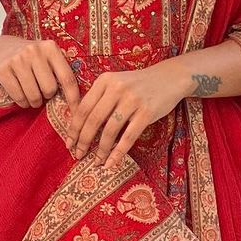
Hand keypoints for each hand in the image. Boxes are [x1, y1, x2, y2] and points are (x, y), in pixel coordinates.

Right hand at [0, 36, 81, 112]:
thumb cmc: (31, 58)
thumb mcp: (47, 57)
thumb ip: (60, 71)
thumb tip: (78, 101)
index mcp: (50, 48)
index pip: (67, 78)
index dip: (73, 98)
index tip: (76, 112)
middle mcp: (34, 51)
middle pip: (49, 89)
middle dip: (47, 96)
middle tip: (41, 92)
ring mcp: (17, 60)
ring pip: (34, 96)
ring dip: (34, 102)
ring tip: (31, 94)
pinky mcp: (3, 70)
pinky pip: (18, 97)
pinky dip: (22, 102)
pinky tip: (21, 95)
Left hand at [66, 61, 188, 169]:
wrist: (170, 77)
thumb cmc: (139, 85)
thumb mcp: (116, 83)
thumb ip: (100, 99)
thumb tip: (81, 127)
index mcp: (105, 80)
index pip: (83, 107)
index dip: (74, 128)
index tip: (69, 143)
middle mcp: (117, 88)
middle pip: (93, 120)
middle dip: (83, 141)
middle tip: (78, 155)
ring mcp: (132, 100)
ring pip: (110, 130)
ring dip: (101, 150)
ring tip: (97, 161)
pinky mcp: (146, 112)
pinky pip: (128, 137)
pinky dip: (118, 152)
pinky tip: (111, 163)